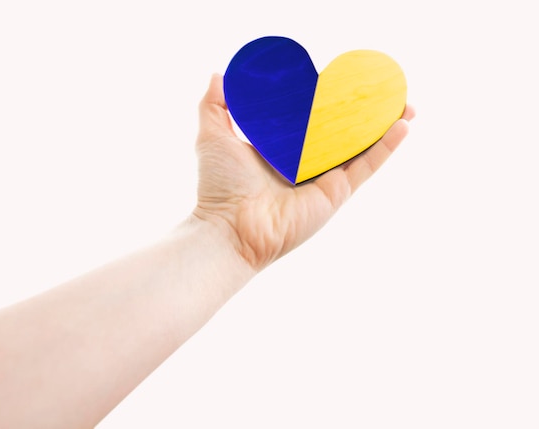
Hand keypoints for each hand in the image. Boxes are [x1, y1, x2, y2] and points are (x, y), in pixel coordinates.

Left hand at [193, 74, 414, 270]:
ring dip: (384, 126)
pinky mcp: (336, 192)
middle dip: (363, 112)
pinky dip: (386, 147)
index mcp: (280, 149)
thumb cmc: (219, 186)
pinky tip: (403, 124)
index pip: (309, 121)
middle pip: (341, 132)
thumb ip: (215, 104)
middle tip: (381, 90)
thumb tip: (218, 74)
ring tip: (405, 104)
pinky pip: (366, 166)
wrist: (230, 227)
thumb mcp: (213, 135)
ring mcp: (323, 178)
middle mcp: (304, 163)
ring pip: (361, 147)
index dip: (327, 102)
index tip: (341, 80)